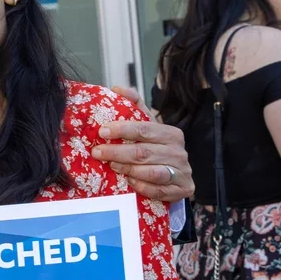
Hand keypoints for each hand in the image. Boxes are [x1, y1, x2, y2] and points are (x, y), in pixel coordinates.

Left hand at [92, 86, 193, 201]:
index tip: (102, 131)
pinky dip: (143, 186)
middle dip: (117, 152)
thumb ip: (134, 106)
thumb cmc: (155, 149)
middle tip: (97, 152)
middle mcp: (179, 152)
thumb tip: (117, 89)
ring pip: (152, 172)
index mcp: (171, 134)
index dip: (122, 130)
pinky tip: (130, 182)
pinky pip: (159, 190)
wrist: (176, 176)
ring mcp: (183, 173)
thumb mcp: (147, 126)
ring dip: (128, 169)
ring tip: (112, 166)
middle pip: (144, 152)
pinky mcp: (183, 191)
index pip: (144, 129)